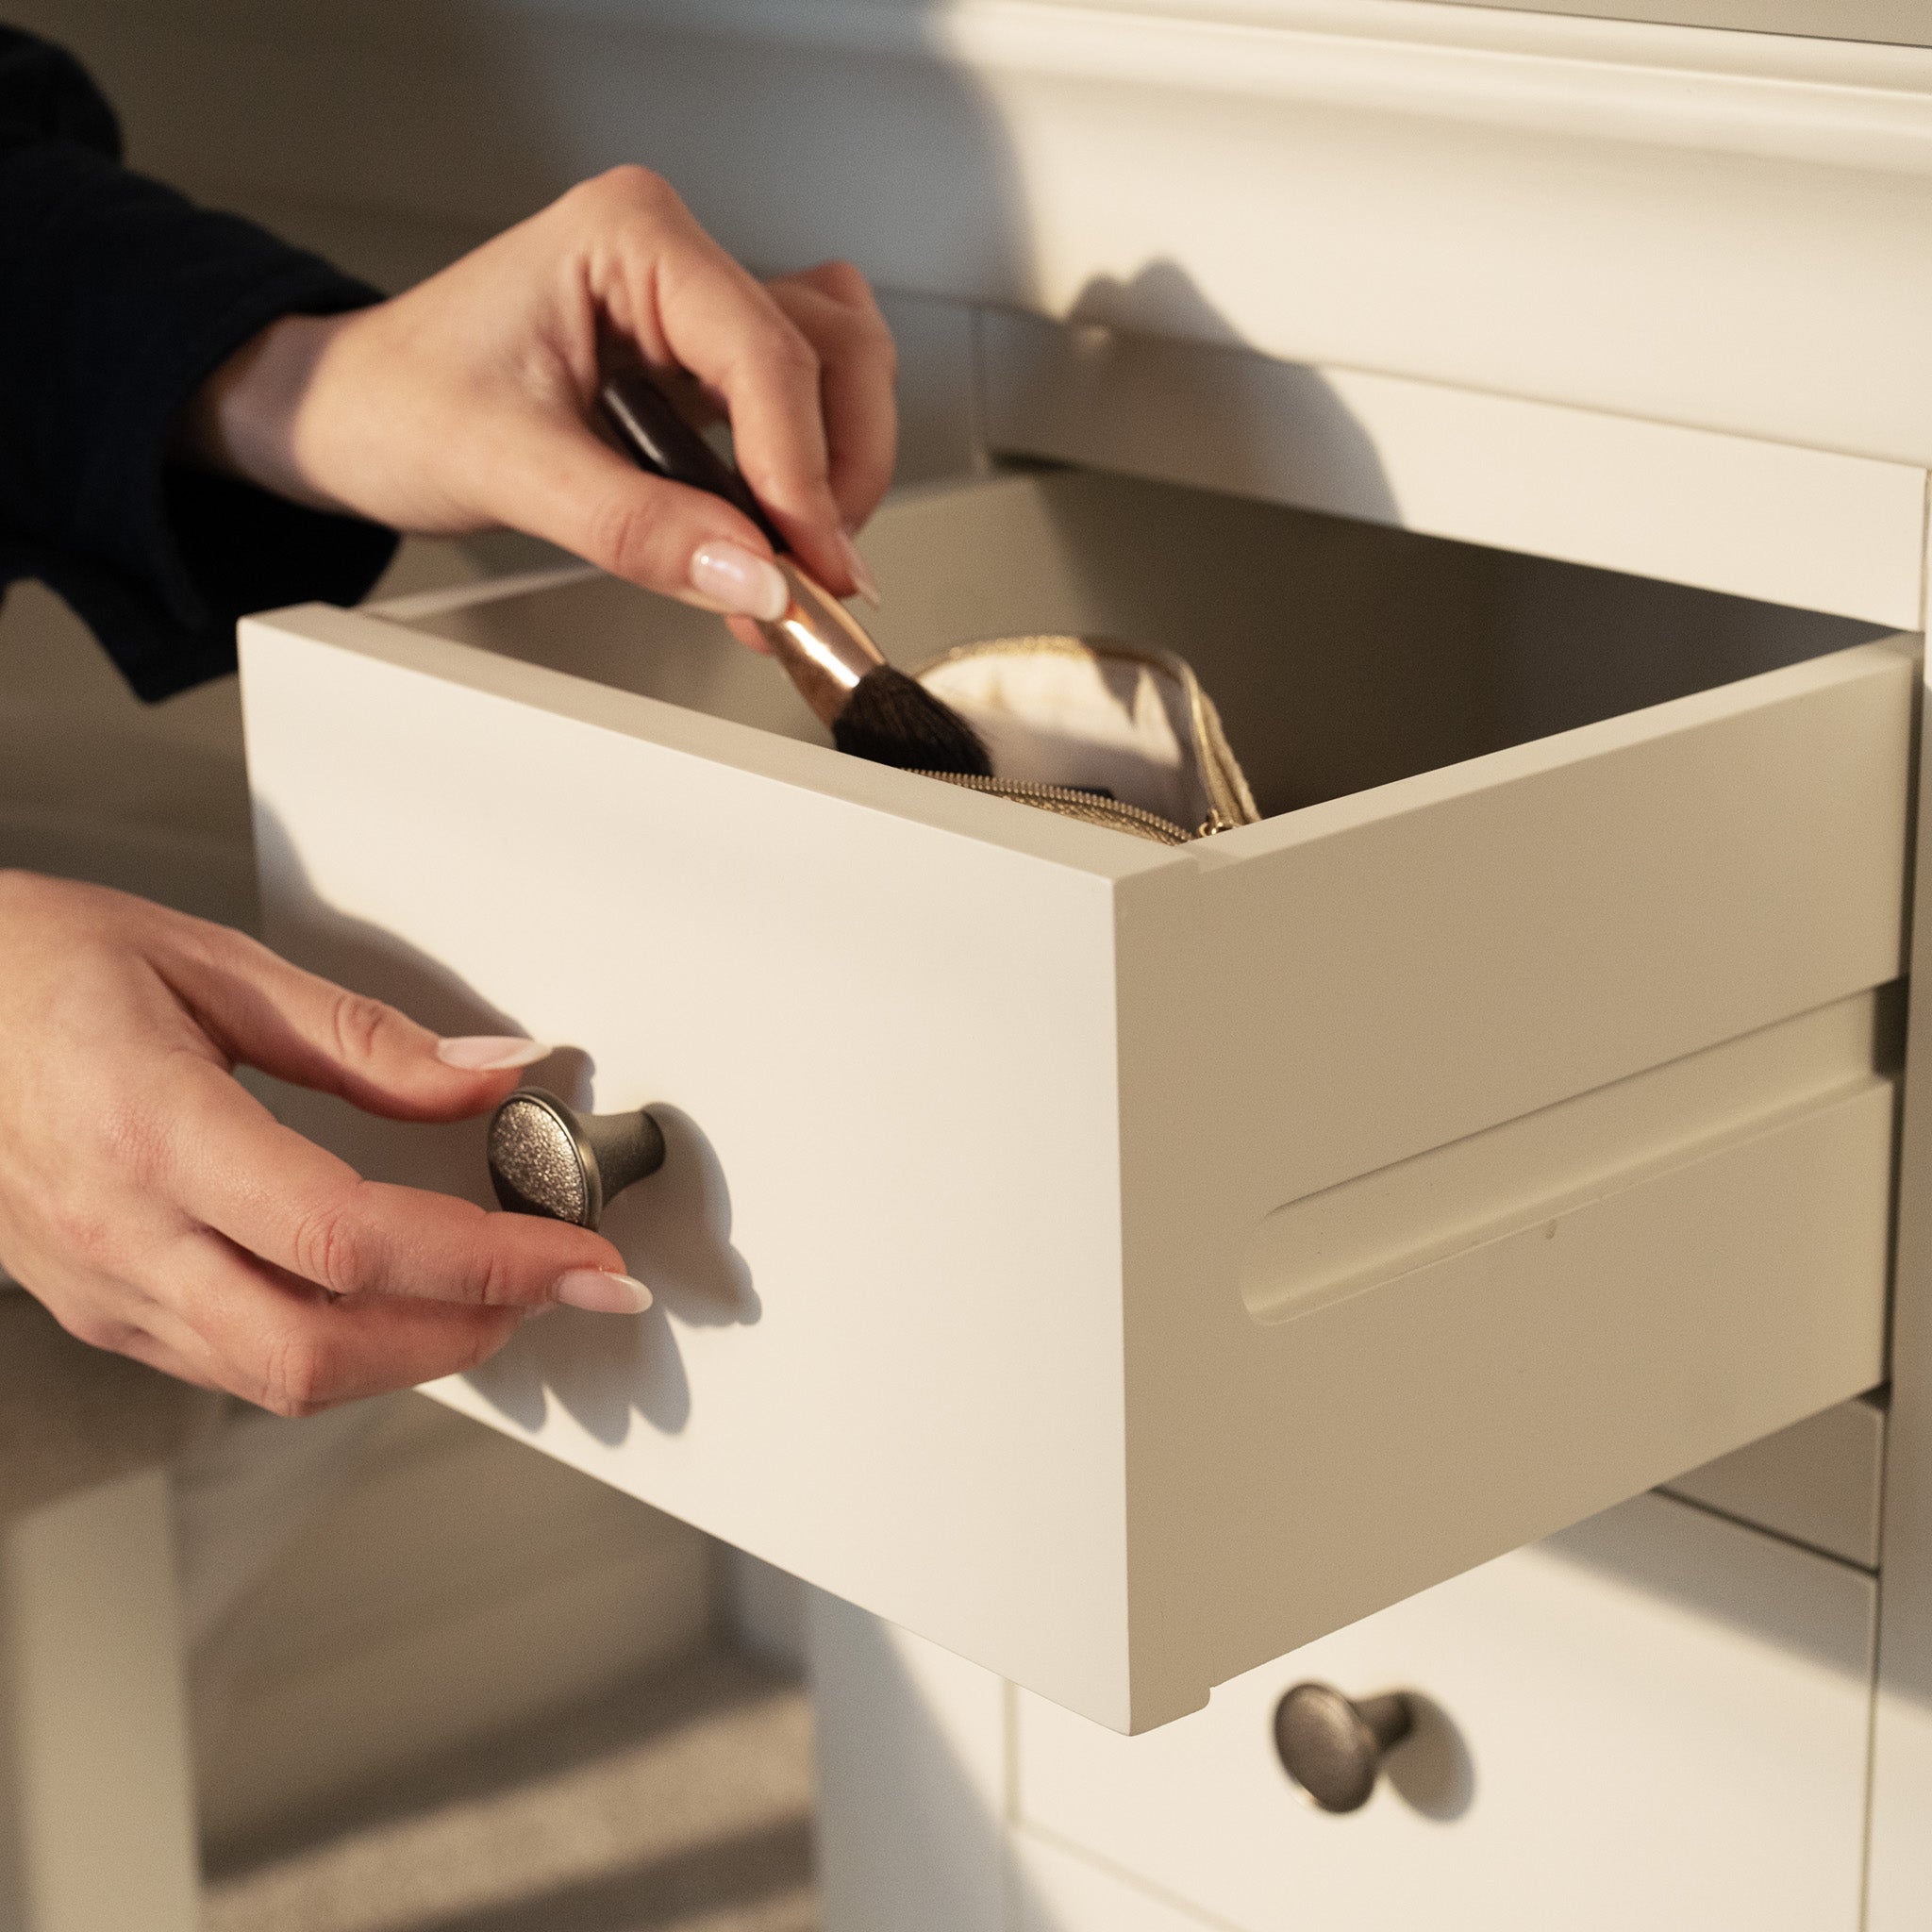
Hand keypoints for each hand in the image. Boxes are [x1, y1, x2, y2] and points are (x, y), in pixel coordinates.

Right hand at [0, 873, 645, 1415]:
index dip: (488, 1262)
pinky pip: (234, 1365)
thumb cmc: (38, 964)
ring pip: (280, 1380)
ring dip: (411, 1353)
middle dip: (468, 1334)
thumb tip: (496, 1070)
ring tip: (495, 1293)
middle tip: (557, 1285)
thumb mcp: (216, 964)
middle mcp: (120, 1235)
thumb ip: (367, 1037)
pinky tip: (390, 1302)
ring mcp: (102, 1288)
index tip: (580, 1257)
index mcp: (152, 1133)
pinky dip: (336, 1351)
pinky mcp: (97, 1307)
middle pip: (321, 1353)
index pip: (352, 1240)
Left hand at [177, 166, 895, 630]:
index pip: (766, 351)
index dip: (803, 469)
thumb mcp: (509, 472)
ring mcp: (695, 312)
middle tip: (816, 575)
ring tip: (796, 568)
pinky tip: (771, 552)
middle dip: (839, 471)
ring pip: (836, 377)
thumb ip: (639, 529)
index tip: (811, 566)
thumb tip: (754, 578)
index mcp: (630, 236)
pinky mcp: (701, 368)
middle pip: (831, 352)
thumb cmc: (398, 404)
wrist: (349, 418)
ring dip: (837, 476)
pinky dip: (803, 487)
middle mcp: (677, 259)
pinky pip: (795, 418)